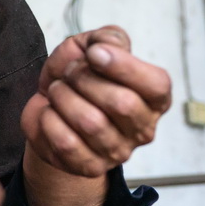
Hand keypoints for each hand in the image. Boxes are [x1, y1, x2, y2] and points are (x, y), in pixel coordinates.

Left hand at [21, 26, 170, 178]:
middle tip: (69, 73)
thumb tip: (107, 46)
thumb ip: (108, 38)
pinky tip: (50, 113)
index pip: (157, 85)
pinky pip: (66, 142)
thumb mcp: (92, 46)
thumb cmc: (78, 77)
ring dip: (64, 97)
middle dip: (85, 79)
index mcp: (153, 98)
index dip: (124, 66)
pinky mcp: (89, 167)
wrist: (47, 106)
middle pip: (121, 103)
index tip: (94, 53)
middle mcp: (143, 129)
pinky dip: (49, 119)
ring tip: (58, 91)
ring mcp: (117, 152)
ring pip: (90, 122)